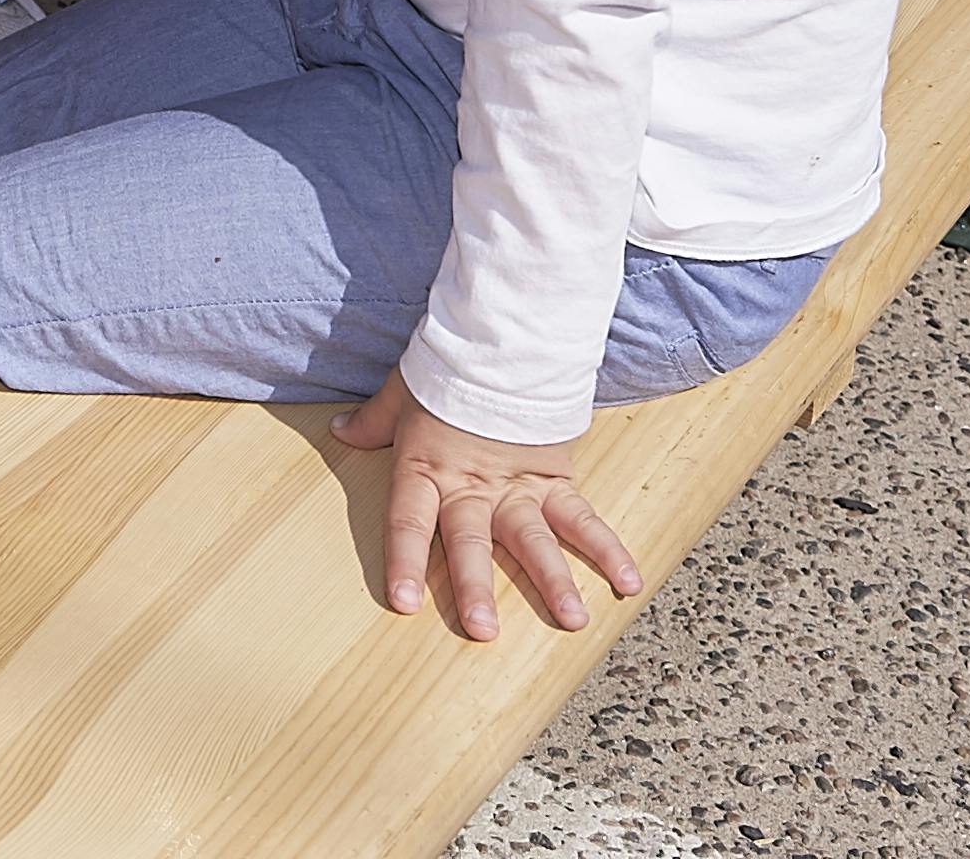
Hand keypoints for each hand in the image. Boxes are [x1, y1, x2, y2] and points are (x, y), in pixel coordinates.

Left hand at [333, 375, 639, 636]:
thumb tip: (341, 431)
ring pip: (535, 539)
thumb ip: (373, 421)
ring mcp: (518, 487)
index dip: (406, 562)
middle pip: (472, 542)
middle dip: (476, 588)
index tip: (405, 603)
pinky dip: (607, 548)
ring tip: (573, 620)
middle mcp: (473, 487)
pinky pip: (583, 518)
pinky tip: (628, 580)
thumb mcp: (401, 393)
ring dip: (553, 581)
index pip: (411, 522)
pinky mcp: (555, 479)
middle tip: (483, 630)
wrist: (504, 339)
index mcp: (427, 469)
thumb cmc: (447, 368)